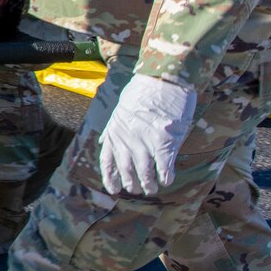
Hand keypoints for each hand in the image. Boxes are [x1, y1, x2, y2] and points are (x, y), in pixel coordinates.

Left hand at [98, 75, 197, 195]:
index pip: (107, 162)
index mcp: (114, 132)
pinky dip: (165, 177)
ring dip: (149, 184)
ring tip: (152, 189)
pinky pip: (163, 168)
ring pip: (144, 174)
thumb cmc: (143, 92)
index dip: (110, 178)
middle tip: (138, 190)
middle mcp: (126, 141)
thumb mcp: (120, 109)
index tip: (114, 190)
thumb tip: (103, 140)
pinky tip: (167, 180)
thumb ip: (113, 128)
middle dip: (132, 184)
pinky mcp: (163, 143)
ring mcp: (144, 143)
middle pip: (126, 171)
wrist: (162, 80)